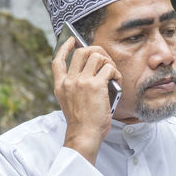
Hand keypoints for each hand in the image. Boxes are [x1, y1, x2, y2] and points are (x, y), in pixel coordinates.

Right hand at [52, 37, 121, 164]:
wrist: (84, 134)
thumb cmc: (83, 122)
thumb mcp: (71, 102)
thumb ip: (76, 87)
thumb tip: (95, 71)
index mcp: (60, 85)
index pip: (58, 60)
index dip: (65, 47)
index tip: (72, 40)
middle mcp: (69, 81)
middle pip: (82, 52)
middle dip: (97, 50)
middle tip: (105, 59)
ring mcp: (81, 81)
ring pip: (97, 56)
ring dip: (108, 62)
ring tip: (112, 74)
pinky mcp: (95, 85)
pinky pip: (109, 68)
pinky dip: (116, 73)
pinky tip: (117, 82)